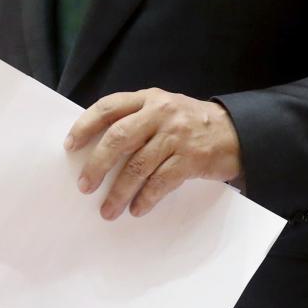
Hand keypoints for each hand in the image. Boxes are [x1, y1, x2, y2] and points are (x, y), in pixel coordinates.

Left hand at [65, 88, 241, 219]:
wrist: (238, 132)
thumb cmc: (190, 123)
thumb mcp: (163, 110)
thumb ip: (135, 120)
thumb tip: (95, 149)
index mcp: (148, 98)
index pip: (108, 107)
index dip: (85, 125)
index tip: (70, 146)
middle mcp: (160, 113)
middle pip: (119, 138)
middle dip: (97, 165)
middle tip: (84, 186)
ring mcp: (177, 135)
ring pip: (138, 166)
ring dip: (119, 191)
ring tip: (107, 209)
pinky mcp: (192, 158)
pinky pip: (161, 182)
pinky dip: (146, 198)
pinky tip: (136, 209)